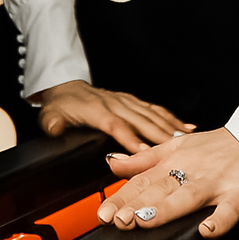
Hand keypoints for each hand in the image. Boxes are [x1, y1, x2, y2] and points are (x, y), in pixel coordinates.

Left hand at [36, 79, 195, 151]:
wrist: (66, 87)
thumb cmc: (62, 105)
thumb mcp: (50, 115)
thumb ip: (51, 123)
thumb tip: (53, 128)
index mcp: (97, 110)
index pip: (116, 125)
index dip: (130, 138)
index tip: (144, 151)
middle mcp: (116, 104)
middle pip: (141, 120)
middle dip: (160, 135)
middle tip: (177, 150)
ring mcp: (126, 101)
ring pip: (152, 114)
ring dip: (170, 127)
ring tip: (188, 140)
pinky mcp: (133, 102)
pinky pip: (155, 109)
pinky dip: (172, 118)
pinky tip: (186, 126)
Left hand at [97, 126, 238, 237]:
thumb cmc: (224, 146)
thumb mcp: (179, 146)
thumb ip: (145, 158)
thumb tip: (111, 163)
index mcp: (177, 160)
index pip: (143, 179)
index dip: (121, 196)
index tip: (102, 213)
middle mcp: (194, 171)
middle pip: (159, 188)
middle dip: (134, 204)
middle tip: (113, 219)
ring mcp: (218, 183)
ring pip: (187, 197)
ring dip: (165, 209)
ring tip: (142, 221)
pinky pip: (230, 210)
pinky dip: (219, 221)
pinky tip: (206, 231)